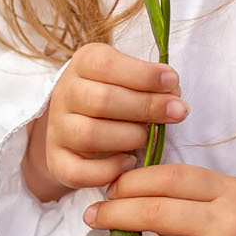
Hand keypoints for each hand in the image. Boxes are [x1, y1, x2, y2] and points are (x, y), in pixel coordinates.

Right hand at [22, 42, 188, 202]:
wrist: (78, 121)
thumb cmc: (116, 93)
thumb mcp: (129, 76)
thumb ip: (150, 82)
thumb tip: (174, 96)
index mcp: (83, 63)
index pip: (106, 65)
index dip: (143, 74)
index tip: (174, 82)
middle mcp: (65, 93)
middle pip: (101, 100)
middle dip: (146, 107)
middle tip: (178, 112)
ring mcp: (58, 129)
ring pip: (89, 135)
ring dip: (129, 137)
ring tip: (150, 137)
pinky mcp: (57, 161)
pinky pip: (77, 172)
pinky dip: (107, 171)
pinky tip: (129, 163)